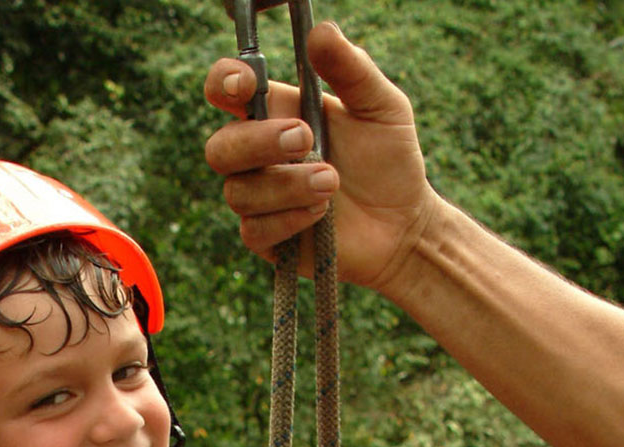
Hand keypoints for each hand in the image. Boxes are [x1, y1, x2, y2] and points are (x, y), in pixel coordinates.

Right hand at [204, 21, 439, 294]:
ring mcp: (258, 198)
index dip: (223, 83)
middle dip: (260, 143)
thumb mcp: (382, 108)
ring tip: (332, 183)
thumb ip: (351, 70)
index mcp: (276, 113)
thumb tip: (320, 31)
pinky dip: (289, 219)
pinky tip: (321, 214)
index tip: (245, 84)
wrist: (404, 224)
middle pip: (220, 148)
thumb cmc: (390, 161)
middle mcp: (258, 155)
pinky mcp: (266, 238)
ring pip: (238, 191)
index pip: (225, 90)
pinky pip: (254, 229)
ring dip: (288, 186)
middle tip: (307, 140)